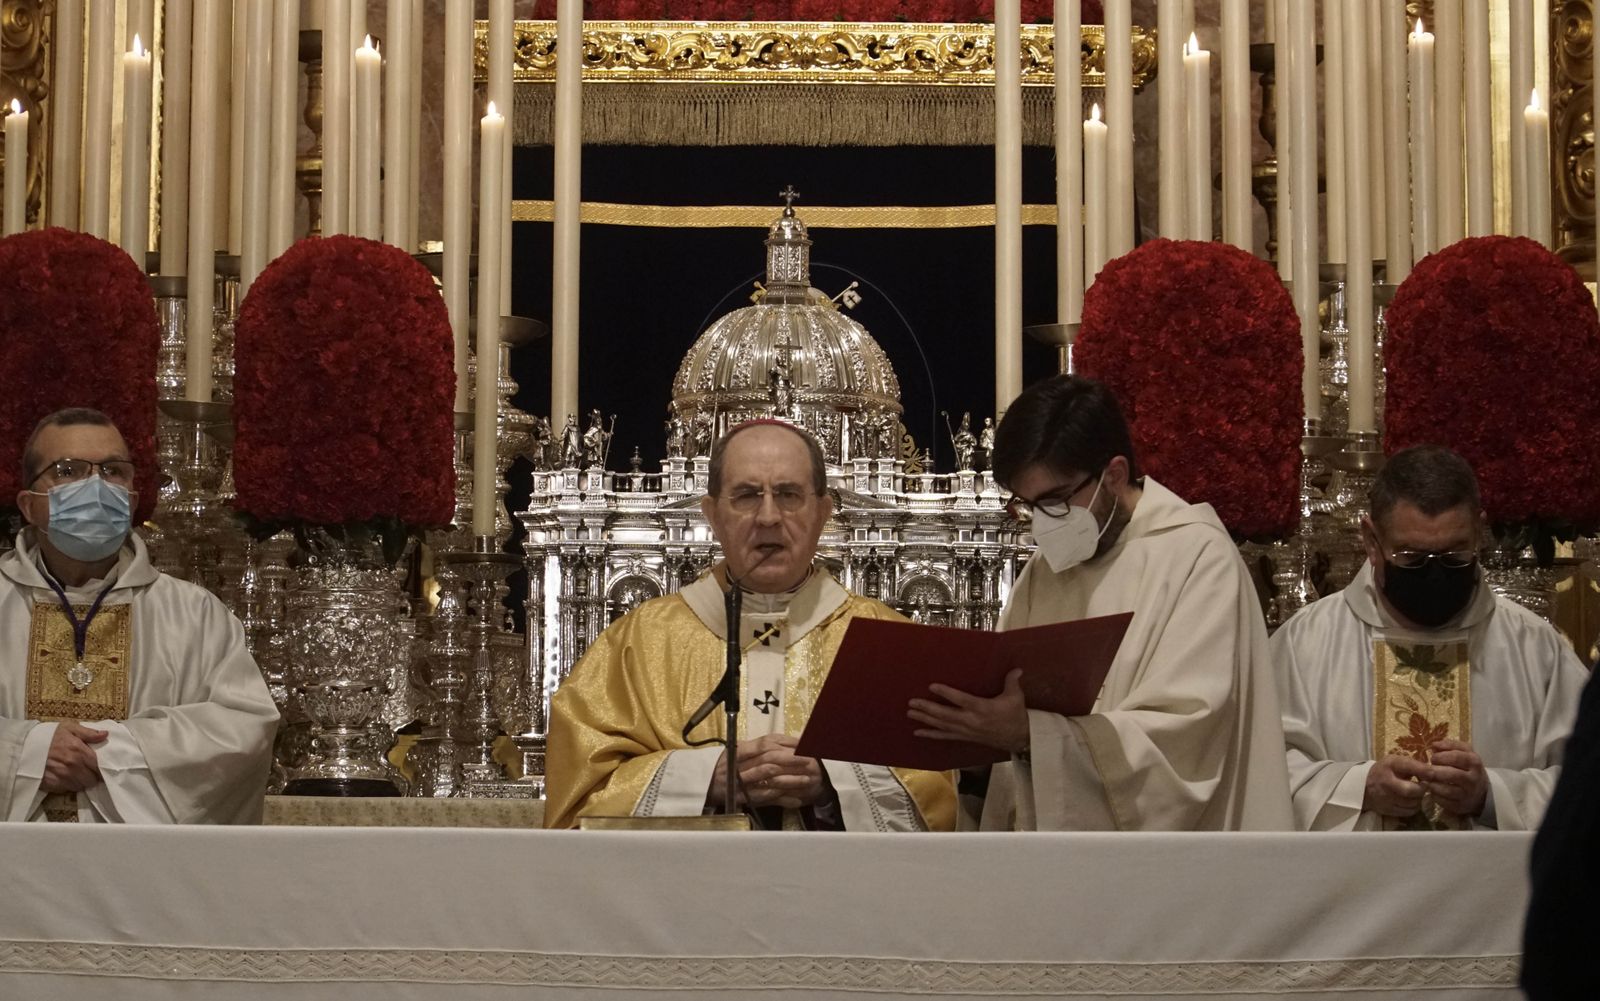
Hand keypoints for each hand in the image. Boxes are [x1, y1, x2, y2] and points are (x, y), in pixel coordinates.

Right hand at [42, 721, 105, 793]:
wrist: (24, 746)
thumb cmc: (48, 735)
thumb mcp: (69, 728)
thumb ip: (89, 733)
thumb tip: (105, 735)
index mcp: (79, 751)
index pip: (99, 767)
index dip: (102, 768)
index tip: (101, 768)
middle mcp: (72, 766)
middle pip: (91, 780)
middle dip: (93, 776)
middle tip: (89, 772)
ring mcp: (62, 777)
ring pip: (80, 786)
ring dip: (81, 782)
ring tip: (78, 775)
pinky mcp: (51, 784)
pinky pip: (67, 790)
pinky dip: (69, 786)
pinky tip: (66, 778)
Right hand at [707, 734, 829, 810]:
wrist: (701, 788)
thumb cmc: (724, 769)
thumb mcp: (737, 753)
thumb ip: (760, 749)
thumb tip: (792, 743)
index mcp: (739, 749)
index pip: (767, 741)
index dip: (788, 742)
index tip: (805, 744)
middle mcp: (739, 763)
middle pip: (770, 757)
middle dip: (792, 758)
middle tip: (811, 760)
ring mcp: (739, 781)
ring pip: (769, 777)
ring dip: (790, 778)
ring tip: (808, 779)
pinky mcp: (741, 798)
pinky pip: (764, 798)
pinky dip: (781, 799)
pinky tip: (796, 800)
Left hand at [907, 668, 1028, 753]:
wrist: (1020, 738)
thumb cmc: (1016, 715)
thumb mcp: (1015, 697)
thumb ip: (1011, 681)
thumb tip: (1017, 668)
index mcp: (982, 708)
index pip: (961, 700)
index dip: (947, 693)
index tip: (932, 686)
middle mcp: (971, 720)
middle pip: (946, 714)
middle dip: (928, 708)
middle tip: (912, 702)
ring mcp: (966, 731)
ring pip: (942, 725)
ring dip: (925, 719)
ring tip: (910, 713)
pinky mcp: (965, 737)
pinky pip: (945, 736)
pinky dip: (931, 734)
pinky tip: (918, 732)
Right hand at [1362, 754, 1428, 816]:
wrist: (1363, 786)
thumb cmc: (1385, 771)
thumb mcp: (1396, 762)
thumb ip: (1413, 765)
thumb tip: (1433, 773)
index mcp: (1389, 765)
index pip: (1408, 766)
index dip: (1423, 770)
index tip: (1433, 773)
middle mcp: (1386, 782)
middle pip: (1411, 790)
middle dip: (1422, 789)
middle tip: (1424, 786)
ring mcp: (1386, 798)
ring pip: (1412, 803)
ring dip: (1419, 798)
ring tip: (1417, 793)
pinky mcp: (1387, 809)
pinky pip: (1409, 812)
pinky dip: (1414, 807)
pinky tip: (1411, 801)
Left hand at [1426, 739, 1487, 817]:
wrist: (1481, 792)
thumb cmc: (1467, 768)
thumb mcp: (1464, 752)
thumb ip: (1450, 745)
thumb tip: (1434, 745)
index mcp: (1474, 762)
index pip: (1456, 757)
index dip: (1441, 756)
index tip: (1433, 758)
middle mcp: (1473, 779)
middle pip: (1450, 774)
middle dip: (1434, 771)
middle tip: (1427, 769)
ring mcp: (1467, 794)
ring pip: (1446, 790)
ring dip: (1432, 784)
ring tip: (1427, 779)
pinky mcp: (1460, 806)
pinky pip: (1443, 801)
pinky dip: (1434, 795)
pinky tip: (1432, 790)